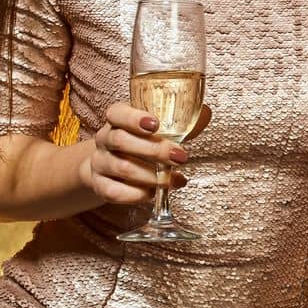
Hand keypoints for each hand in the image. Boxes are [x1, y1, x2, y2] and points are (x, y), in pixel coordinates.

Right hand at [79, 101, 210, 205]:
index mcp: (117, 119)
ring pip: (121, 167)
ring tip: (173, 179)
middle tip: (180, 156)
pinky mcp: (100, 186)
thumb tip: (207, 113)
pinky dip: (137, 195)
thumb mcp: (160, 128)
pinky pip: (114, 192)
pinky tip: (154, 193)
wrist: (111, 165)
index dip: (134, 118)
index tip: (156, 124)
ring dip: (151, 175)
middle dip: (154, 150)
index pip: (117, 113)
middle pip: (121, 140)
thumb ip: (181, 122)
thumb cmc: (143, 141)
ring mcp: (99, 163)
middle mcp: (104, 139)